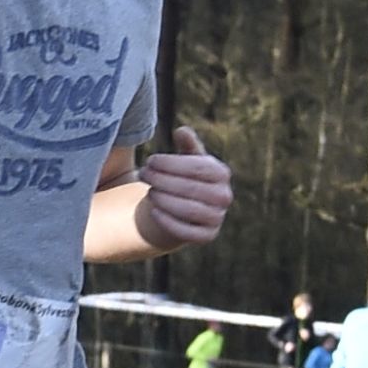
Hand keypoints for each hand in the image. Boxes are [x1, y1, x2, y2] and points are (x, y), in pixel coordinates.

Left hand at [129, 123, 231, 249]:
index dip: (170, 163)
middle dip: (162, 180)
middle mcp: (224, 196)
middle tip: (143, 175)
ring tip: (149, 192)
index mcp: (221, 173)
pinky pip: (187, 231)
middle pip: (190, 188)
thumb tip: (182, 131)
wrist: (183, 209)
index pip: (197, 167)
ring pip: (188, 209)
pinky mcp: (207, 236)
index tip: (150, 160)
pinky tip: (153, 211)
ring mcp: (218, 218)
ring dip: (164, 199)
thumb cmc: (184, 177)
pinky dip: (167, 221)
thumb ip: (186, 144)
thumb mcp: (186, 158)